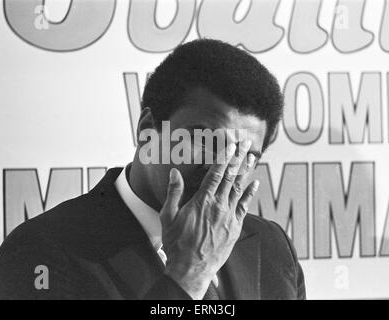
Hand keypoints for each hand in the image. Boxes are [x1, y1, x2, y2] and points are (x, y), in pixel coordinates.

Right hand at [160, 140, 259, 299]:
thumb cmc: (177, 243)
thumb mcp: (168, 216)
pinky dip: (250, 193)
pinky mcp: (235, 227)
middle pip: (231, 176)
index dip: (224, 156)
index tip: (230, 143)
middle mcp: (219, 205)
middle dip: (238, 157)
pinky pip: (245, 206)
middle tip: (245, 142)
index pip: (216, 173)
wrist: (191, 269)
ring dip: (247, 170)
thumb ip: (174, 192)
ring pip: (240, 188)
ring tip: (253, 156)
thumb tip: (175, 172)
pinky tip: (255, 183)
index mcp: (202, 201)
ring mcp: (229, 216)